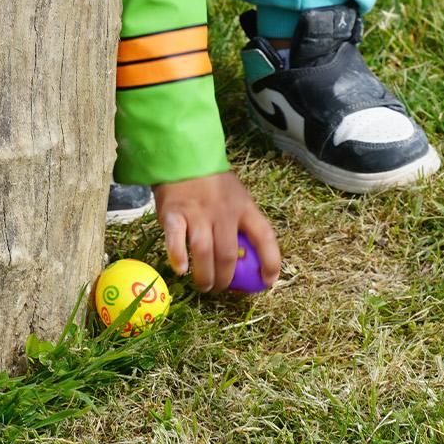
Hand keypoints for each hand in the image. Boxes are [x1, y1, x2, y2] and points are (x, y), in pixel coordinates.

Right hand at [153, 171, 281, 292]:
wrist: (182, 156)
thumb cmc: (211, 182)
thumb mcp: (235, 196)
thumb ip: (241, 222)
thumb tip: (247, 259)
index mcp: (243, 207)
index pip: (264, 237)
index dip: (270, 262)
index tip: (267, 281)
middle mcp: (223, 211)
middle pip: (228, 254)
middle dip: (226, 279)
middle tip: (220, 288)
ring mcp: (197, 212)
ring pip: (204, 252)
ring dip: (205, 276)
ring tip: (204, 286)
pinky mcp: (173, 213)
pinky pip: (176, 240)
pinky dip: (178, 257)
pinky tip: (181, 270)